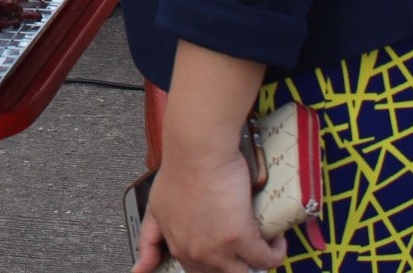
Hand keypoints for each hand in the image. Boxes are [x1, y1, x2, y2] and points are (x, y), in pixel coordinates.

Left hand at [131, 148, 286, 272]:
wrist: (197, 151)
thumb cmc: (180, 170)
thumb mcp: (156, 208)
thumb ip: (149, 239)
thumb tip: (138, 270)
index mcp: (178, 246)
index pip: (197, 272)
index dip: (215, 265)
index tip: (226, 258)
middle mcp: (196, 252)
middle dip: (236, 265)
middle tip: (245, 251)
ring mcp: (218, 249)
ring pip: (244, 272)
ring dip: (256, 262)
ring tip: (262, 247)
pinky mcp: (240, 237)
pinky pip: (266, 259)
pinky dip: (274, 253)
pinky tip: (275, 243)